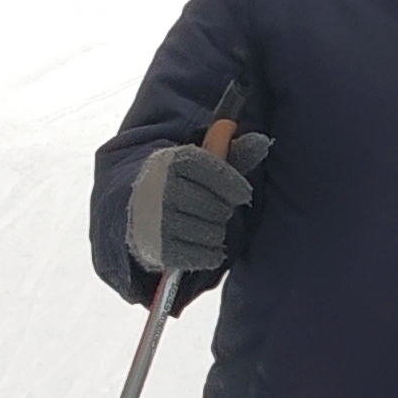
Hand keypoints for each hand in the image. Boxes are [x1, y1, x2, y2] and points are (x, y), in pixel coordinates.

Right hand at [125, 129, 271, 282]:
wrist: (134, 210)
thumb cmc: (180, 184)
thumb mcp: (201, 163)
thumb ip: (233, 153)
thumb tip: (263, 142)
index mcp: (170, 162)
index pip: (208, 170)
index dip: (232, 184)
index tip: (244, 194)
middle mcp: (159, 189)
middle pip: (211, 204)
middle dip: (222, 210)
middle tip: (221, 213)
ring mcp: (155, 220)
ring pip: (205, 230)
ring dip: (216, 232)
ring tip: (214, 229)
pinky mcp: (155, 248)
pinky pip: (194, 255)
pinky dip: (209, 254)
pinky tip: (212, 249)